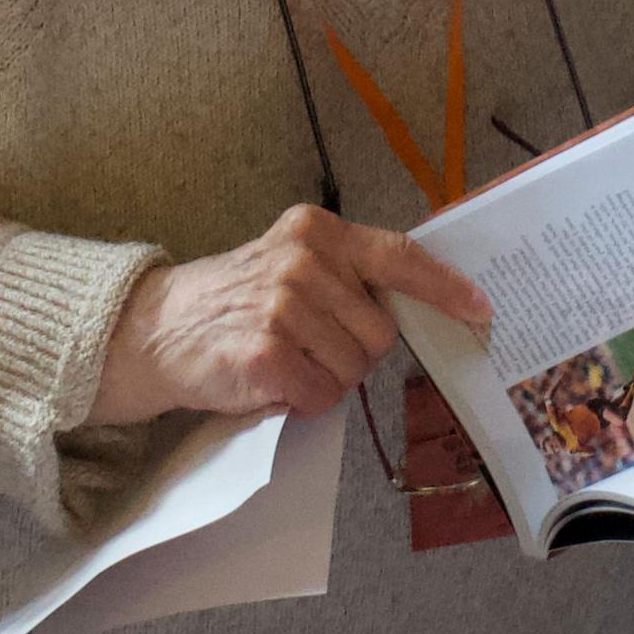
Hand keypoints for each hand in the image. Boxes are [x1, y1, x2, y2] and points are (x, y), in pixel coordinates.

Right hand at [89, 205, 489, 425]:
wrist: (154, 329)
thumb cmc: (232, 302)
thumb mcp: (290, 264)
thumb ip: (346, 275)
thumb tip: (418, 307)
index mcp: (316, 231)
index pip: (397, 256)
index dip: (444, 286)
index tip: (480, 308)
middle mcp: (303, 260)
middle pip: (381, 332)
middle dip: (356, 352)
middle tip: (311, 346)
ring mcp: (283, 305)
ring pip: (354, 368)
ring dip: (327, 379)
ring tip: (285, 361)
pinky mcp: (266, 352)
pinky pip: (320, 395)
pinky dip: (301, 401)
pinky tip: (270, 382)